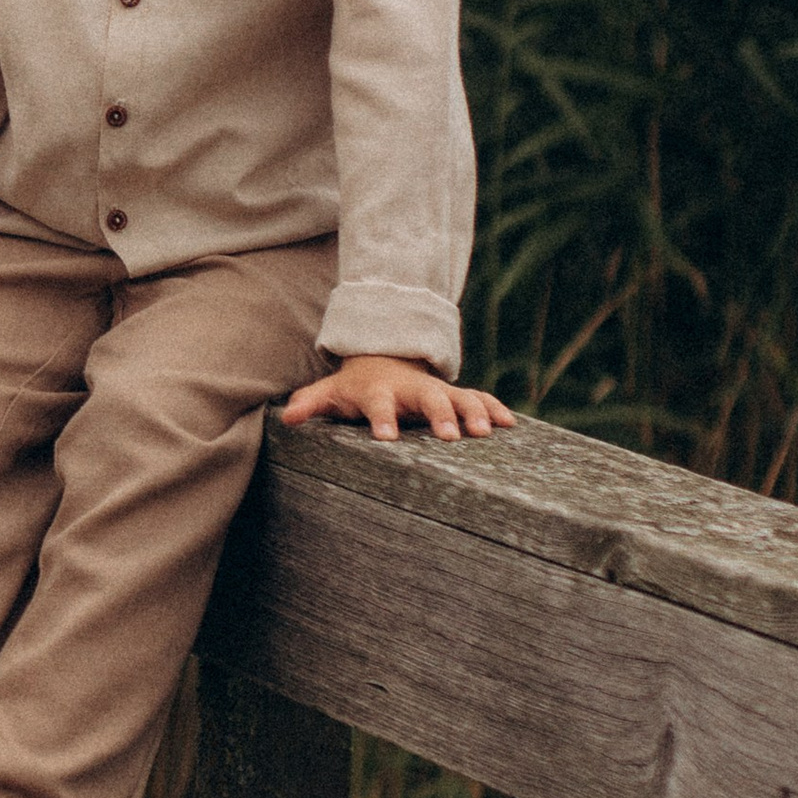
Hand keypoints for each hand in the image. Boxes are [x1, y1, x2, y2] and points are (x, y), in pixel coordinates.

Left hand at [281, 356, 515, 443]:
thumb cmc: (356, 386)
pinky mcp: (455, 395)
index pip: (378, 404)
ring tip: (486, 433)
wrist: (384, 358)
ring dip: (473, 412)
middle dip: (439, 415)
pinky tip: (510, 424)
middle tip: (450, 436)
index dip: (381, 420)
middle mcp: (411, 389)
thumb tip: (287, 418)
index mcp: (379, 391)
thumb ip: (311, 403)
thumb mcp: (331, 392)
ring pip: (459, 397)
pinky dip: (494, 409)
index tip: (386, 439)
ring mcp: (436, 390)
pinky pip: (479, 398)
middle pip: (427, 399)